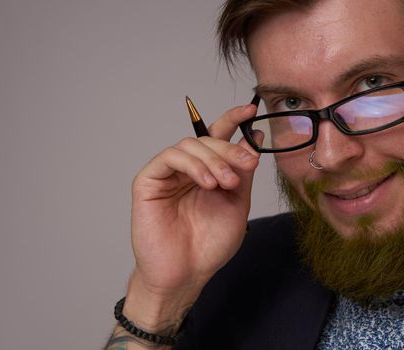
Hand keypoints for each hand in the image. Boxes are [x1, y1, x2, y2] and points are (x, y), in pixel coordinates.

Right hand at [126, 104, 260, 316]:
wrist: (185, 274)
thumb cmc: (208, 245)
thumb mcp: (237, 203)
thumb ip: (242, 171)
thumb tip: (254, 138)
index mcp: (207, 172)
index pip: (218, 137)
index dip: (233, 119)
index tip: (251, 110)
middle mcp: (187, 170)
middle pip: (207, 139)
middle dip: (229, 148)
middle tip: (247, 165)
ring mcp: (167, 174)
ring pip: (189, 144)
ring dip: (213, 158)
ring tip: (226, 183)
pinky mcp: (148, 181)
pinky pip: (170, 157)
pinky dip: (192, 165)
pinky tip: (207, 183)